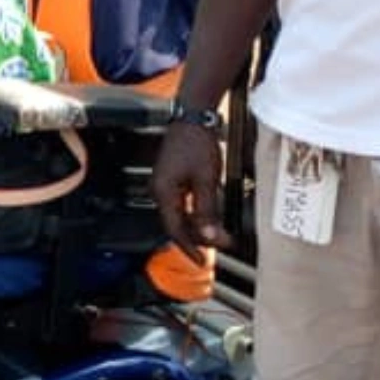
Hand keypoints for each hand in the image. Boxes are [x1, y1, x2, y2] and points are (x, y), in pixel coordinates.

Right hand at [152, 121, 230, 260]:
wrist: (193, 118)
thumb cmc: (197, 144)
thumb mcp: (206, 180)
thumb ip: (207, 211)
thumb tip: (210, 236)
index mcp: (163, 192)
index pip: (175, 229)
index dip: (189, 247)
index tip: (203, 261)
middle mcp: (159, 191)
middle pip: (176, 224)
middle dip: (197, 238)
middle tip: (220, 246)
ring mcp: (164, 185)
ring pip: (179, 215)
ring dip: (197, 227)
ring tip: (217, 235)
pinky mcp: (171, 179)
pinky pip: (181, 204)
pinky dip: (195, 214)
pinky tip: (208, 217)